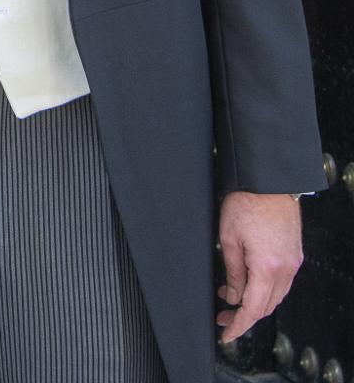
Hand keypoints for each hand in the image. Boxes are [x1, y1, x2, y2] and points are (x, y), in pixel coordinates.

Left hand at [216, 191, 302, 342]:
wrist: (268, 182)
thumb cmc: (246, 203)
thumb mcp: (228, 238)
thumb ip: (233, 272)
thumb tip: (233, 295)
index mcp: (267, 268)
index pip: (252, 309)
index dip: (238, 325)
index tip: (226, 333)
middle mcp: (285, 270)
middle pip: (266, 306)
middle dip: (243, 316)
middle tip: (223, 316)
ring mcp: (293, 263)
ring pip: (275, 296)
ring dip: (254, 302)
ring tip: (230, 298)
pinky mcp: (294, 254)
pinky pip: (281, 282)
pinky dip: (265, 289)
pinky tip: (248, 283)